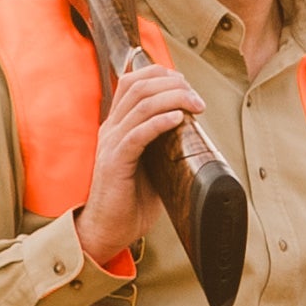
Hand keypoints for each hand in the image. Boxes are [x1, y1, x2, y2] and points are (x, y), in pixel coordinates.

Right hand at [73, 58, 204, 271]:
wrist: (108, 230)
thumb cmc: (132, 201)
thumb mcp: (153, 165)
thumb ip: (166, 146)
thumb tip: (196, 135)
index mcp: (118, 126)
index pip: (133, 82)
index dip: (161, 76)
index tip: (188, 86)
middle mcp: (111, 129)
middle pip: (138, 86)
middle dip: (173, 85)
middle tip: (197, 98)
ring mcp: (111, 144)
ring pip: (140, 105)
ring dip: (173, 99)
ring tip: (195, 105)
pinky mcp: (114, 163)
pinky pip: (137, 134)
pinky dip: (160, 122)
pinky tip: (178, 119)